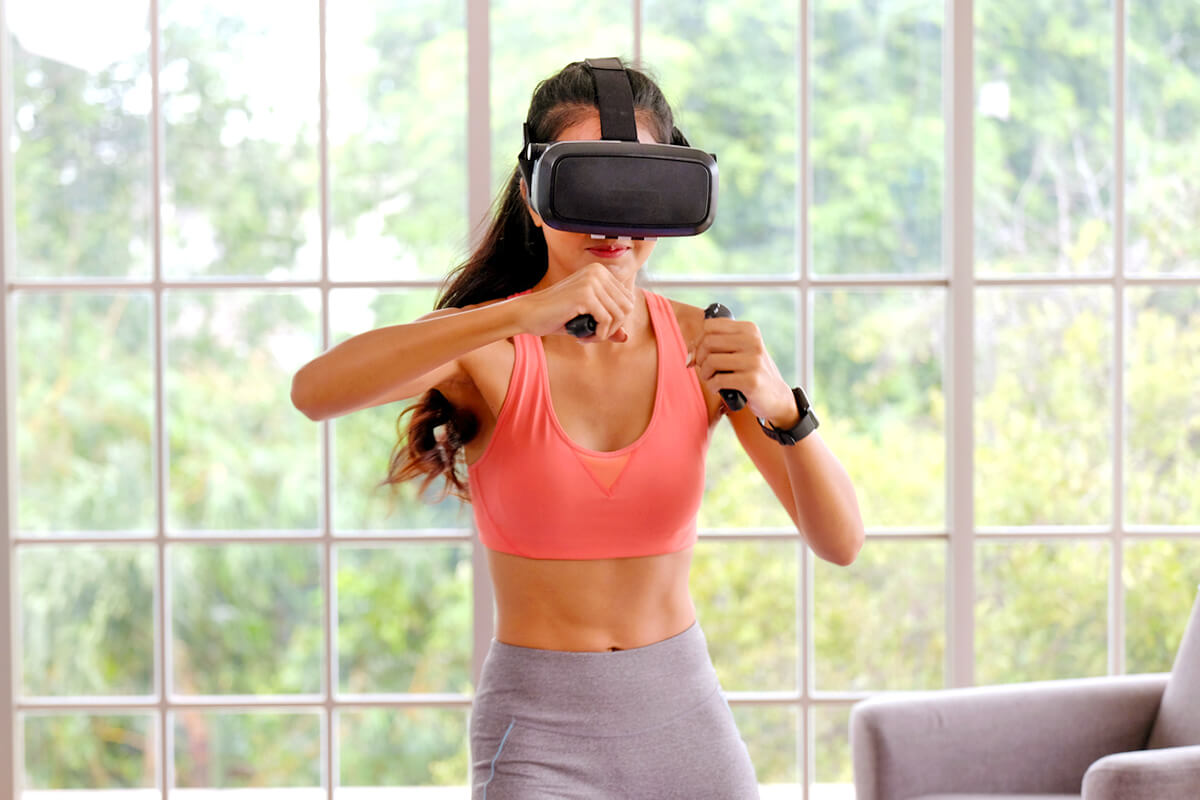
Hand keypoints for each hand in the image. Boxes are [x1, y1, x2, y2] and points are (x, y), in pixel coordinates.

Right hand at [518, 263, 634, 342]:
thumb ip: (608, 325)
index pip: (627, 299)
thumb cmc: (556, 316)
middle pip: (627, 307)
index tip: (597, 328)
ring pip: (619, 315)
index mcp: (600, 271)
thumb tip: (626, 337)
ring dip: (605, 333)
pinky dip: (597, 335)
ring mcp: (592, 282)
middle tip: (592, 335)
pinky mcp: (586, 295)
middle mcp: (598, 272)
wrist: (529, 313)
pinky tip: (580, 337)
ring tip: (586, 337)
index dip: (616, 320)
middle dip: (613, 327)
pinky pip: (606, 321)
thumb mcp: (587, 319)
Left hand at [689, 316, 797, 424]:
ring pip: (711, 361)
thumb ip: (716, 346)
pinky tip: (718, 388)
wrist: (776, 397)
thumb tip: (690, 353)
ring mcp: (753, 361)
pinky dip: (712, 386)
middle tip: (705, 370)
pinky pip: (718, 380)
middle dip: (700, 358)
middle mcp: (753, 342)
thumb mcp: (739, 351)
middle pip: (708, 342)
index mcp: (749, 330)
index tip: (700, 354)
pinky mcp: (751, 381)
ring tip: (711, 379)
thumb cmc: (751, 372)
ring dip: (705, 373)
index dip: (699, 340)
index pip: (710, 325)